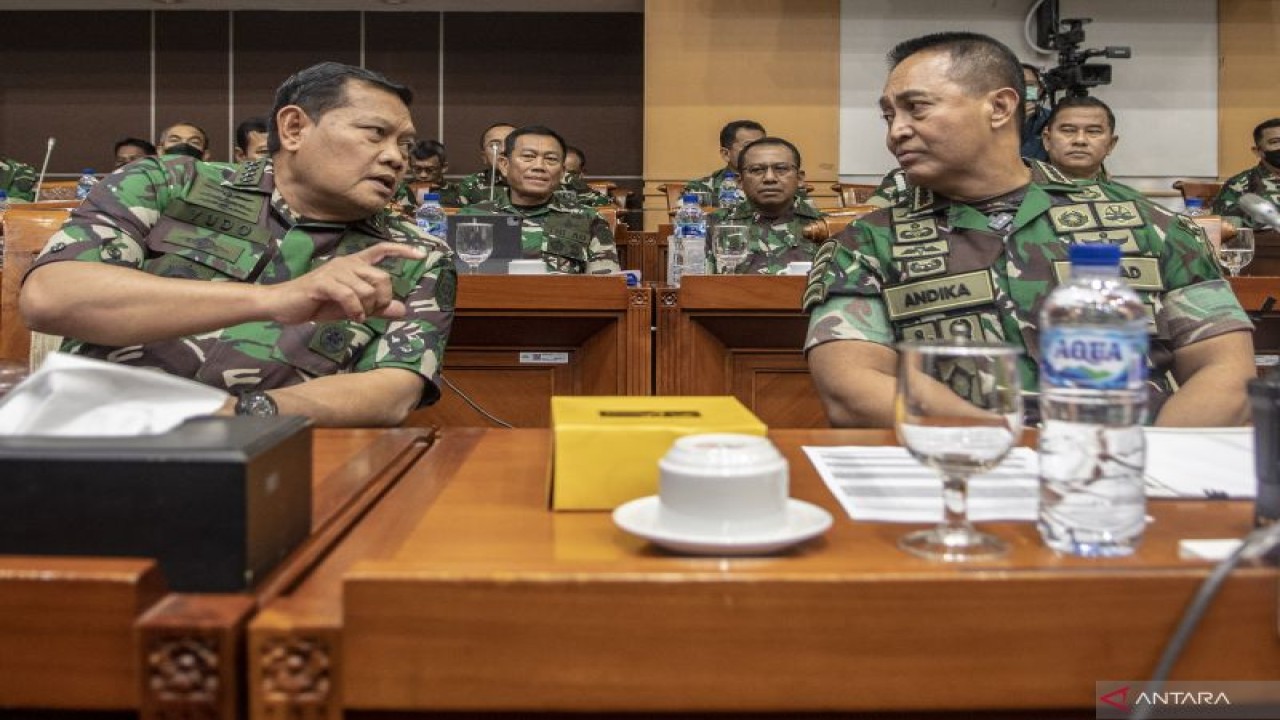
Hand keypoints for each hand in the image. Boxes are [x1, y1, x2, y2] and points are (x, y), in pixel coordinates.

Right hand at [265, 242, 425, 323]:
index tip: (421, 255)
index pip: (382, 249)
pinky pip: (350, 296)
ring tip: (357, 316)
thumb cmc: (318, 304)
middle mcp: (347, 263)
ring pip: (368, 289)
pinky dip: (355, 310)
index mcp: (354, 264)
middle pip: (382, 278)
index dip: (402, 251)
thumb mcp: (353, 308)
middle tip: (372, 312)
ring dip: (367, 308)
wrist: (283, 305)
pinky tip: (352, 317)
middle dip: (383, 299)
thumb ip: (377, 308)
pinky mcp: (323, 283)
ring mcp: (334, 271)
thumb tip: (403, 310)